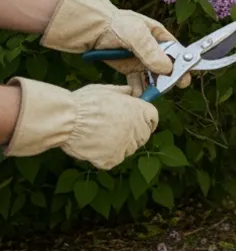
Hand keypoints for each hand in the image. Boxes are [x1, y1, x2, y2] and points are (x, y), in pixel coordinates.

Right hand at [4, 78, 158, 170]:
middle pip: (141, 136)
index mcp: (142, 112)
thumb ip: (122, 92)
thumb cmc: (86, 102)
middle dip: (129, 134)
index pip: (152, 119)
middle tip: (109, 129)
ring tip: (96, 135)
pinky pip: (110, 160)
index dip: (141, 120)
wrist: (68, 119)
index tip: (132, 121)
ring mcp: (127, 147)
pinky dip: (101, 156)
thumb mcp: (107, 90)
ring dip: (115, 145)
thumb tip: (129, 91)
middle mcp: (139, 130)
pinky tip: (91, 146)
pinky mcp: (113, 159)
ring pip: (125, 149)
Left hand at [40, 0, 188, 90]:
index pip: (176, 52)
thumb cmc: (115, 24)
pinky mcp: (128, 68)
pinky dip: (139, 88)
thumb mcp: (136, 34)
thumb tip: (167, 68)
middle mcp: (153, 49)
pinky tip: (138, 95)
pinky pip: (137, 81)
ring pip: (152, 76)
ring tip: (151, 94)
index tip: (184, 77)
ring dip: (153, 86)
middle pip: (166, 67)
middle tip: (168, 88)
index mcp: (160, 36)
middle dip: (167, 78)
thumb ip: (151, 51)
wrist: (89, 29)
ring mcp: (140, 59)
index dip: (182, 64)